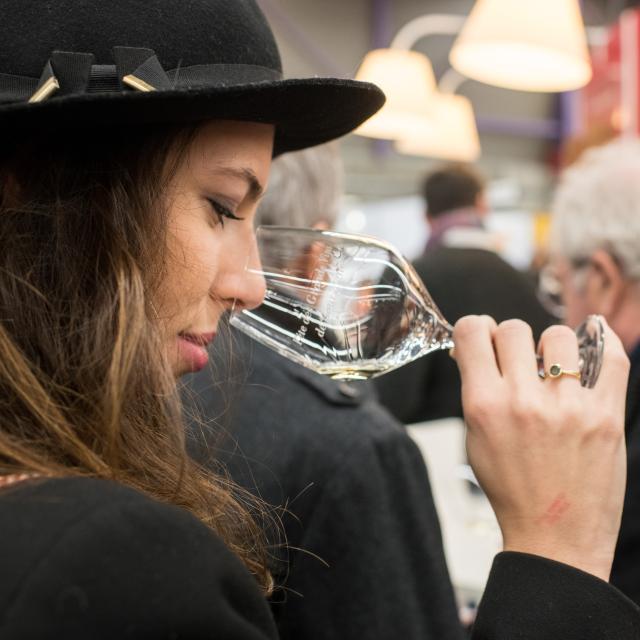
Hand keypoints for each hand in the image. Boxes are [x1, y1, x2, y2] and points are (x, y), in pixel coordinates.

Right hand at [453, 316, 628, 580]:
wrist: (555, 536)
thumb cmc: (511, 488)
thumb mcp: (475, 439)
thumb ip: (475, 390)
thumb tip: (473, 350)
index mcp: (483, 406)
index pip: (473, 333)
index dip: (474, 328)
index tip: (482, 336)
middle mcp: (523, 402)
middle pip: (513, 328)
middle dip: (510, 339)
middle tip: (517, 359)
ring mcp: (568, 407)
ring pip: (558, 335)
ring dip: (552, 346)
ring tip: (555, 368)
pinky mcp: (606, 416)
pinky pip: (611, 356)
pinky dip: (601, 338)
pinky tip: (593, 339)